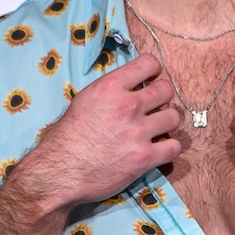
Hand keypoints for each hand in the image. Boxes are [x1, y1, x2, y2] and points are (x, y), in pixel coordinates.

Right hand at [14, 54, 182, 216]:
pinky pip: (174, 147)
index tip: (150, 81)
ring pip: (174, 117)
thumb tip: (129, 87)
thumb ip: (110, 91)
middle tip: (154, 108)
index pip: (149, 63)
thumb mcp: (84, 101)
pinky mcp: (145, 158)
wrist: (60, 171)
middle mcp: (128, 105)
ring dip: (167, 123)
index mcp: (110, 86)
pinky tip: (160, 150)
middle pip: (166, 90)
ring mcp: (138, 132)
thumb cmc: (66, 137)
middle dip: (162, 98)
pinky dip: (169, 148)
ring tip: (157, 130)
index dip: (153, 72)